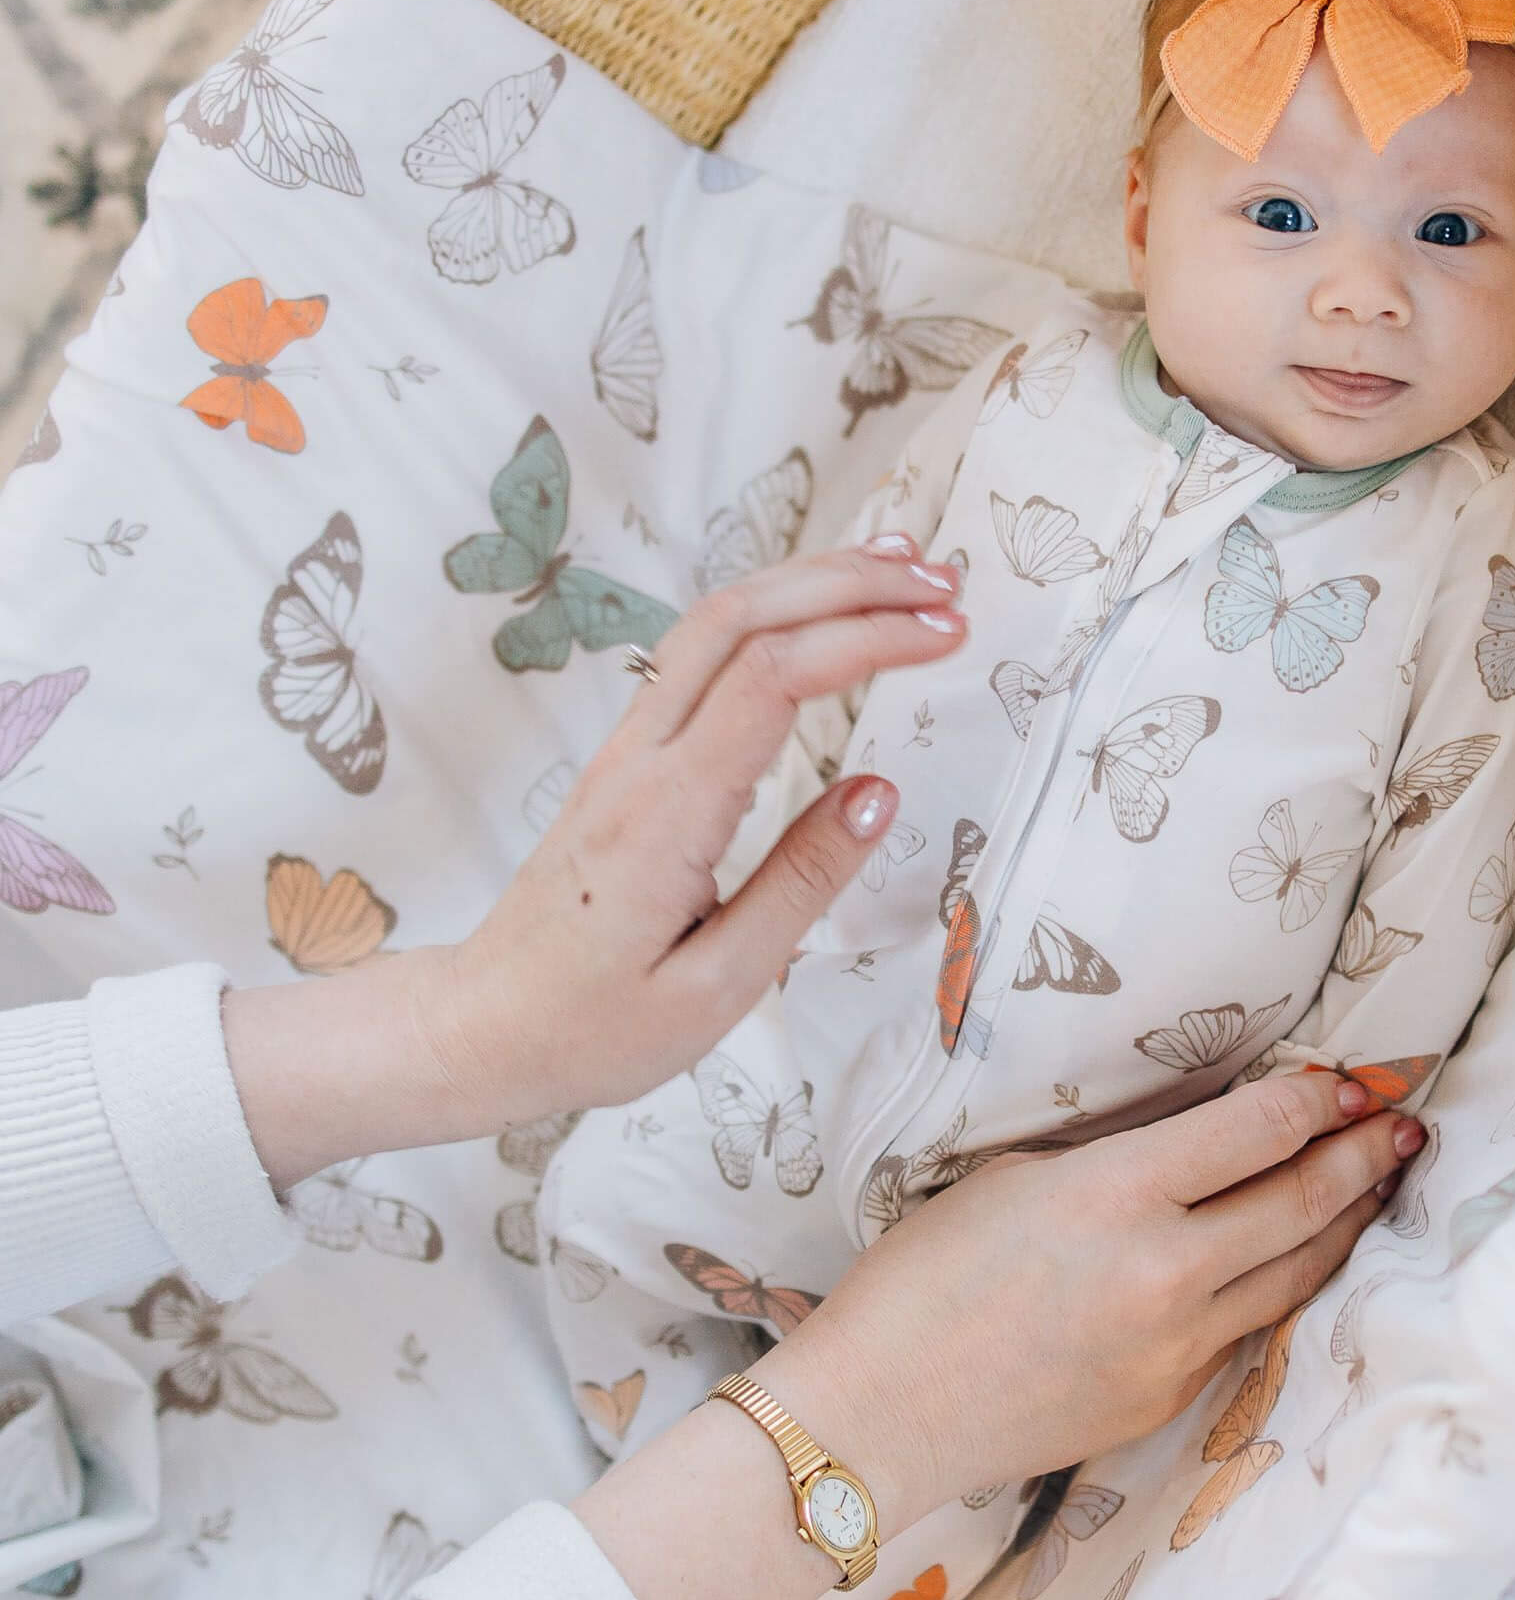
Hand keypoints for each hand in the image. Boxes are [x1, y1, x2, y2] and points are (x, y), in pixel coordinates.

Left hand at [227, 536, 965, 1185]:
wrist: (482, 1029)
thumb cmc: (594, 1027)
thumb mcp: (718, 987)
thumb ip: (802, 884)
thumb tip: (877, 792)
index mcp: (667, 814)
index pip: (772, 678)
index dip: (866, 638)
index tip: (946, 636)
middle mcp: (641, 759)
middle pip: (740, 618)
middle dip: (848, 583)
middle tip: (943, 587)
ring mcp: (627, 750)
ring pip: (714, 621)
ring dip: (809, 583)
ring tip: (901, 571)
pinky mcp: (630, 759)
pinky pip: (702, 655)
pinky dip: (774, 614)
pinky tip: (822, 614)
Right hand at [758, 1071, 1428, 1527]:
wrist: (882, 1410)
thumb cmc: (925, 1275)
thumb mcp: (1017, 1178)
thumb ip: (1116, 1160)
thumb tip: (1192, 1146)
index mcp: (1118, 1194)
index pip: (1256, 1132)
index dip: (1317, 1102)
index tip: (1351, 1083)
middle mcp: (1166, 1270)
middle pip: (1301, 1203)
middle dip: (1361, 1159)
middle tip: (1399, 1126)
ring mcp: (1176, 1345)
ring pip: (1296, 1275)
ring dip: (1347, 1225)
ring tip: (1380, 1186)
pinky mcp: (1169, 1398)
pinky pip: (1247, 1329)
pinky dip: (1284, 1284)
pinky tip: (1298, 1259)